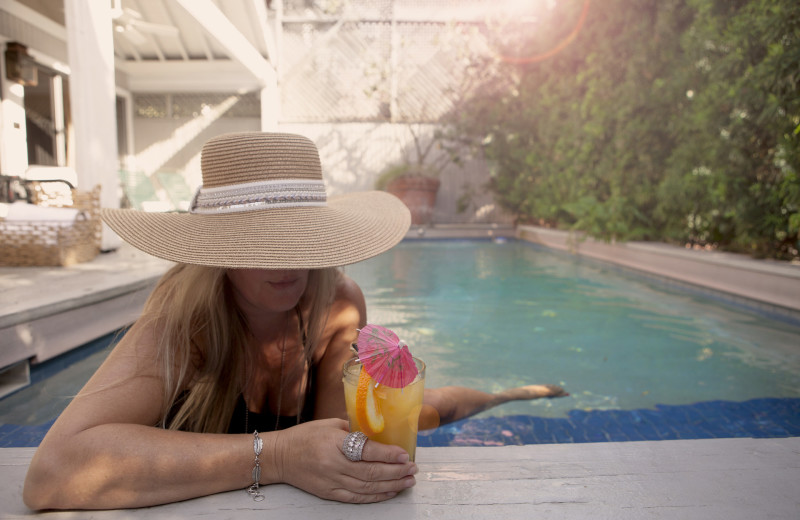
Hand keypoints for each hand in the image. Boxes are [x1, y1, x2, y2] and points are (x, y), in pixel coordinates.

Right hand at [274, 418, 416, 502]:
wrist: (279, 457)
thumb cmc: (305, 436)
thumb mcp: (329, 424)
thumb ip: (353, 430)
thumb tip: (378, 431)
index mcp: (334, 443)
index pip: (366, 450)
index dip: (388, 454)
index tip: (405, 454)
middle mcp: (334, 465)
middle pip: (371, 471)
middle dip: (396, 471)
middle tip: (413, 469)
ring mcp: (332, 482)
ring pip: (368, 486)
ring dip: (391, 485)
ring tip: (408, 481)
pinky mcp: (330, 493)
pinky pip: (357, 497)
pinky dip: (376, 496)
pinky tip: (390, 491)